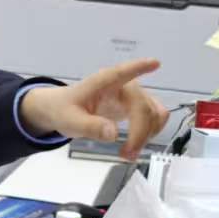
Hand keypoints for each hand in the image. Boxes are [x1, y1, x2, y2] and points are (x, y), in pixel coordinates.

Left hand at [18, 58, 170, 159]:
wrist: (63, 111)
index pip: (121, 73)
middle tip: (127, 154)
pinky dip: (151, 132)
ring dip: (148, 135)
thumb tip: (113, 133)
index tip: (154, 63)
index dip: (138, 68)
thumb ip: (89, 126)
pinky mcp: (137, 108)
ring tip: (129, 153)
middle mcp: (123, 86)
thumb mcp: (69, 121)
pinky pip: (155, 118)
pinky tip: (137, 144)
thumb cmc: (65, 110)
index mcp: (103, 83)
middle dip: (140, 133)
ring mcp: (133, 97)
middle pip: (144, 107)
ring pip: (155, 114)